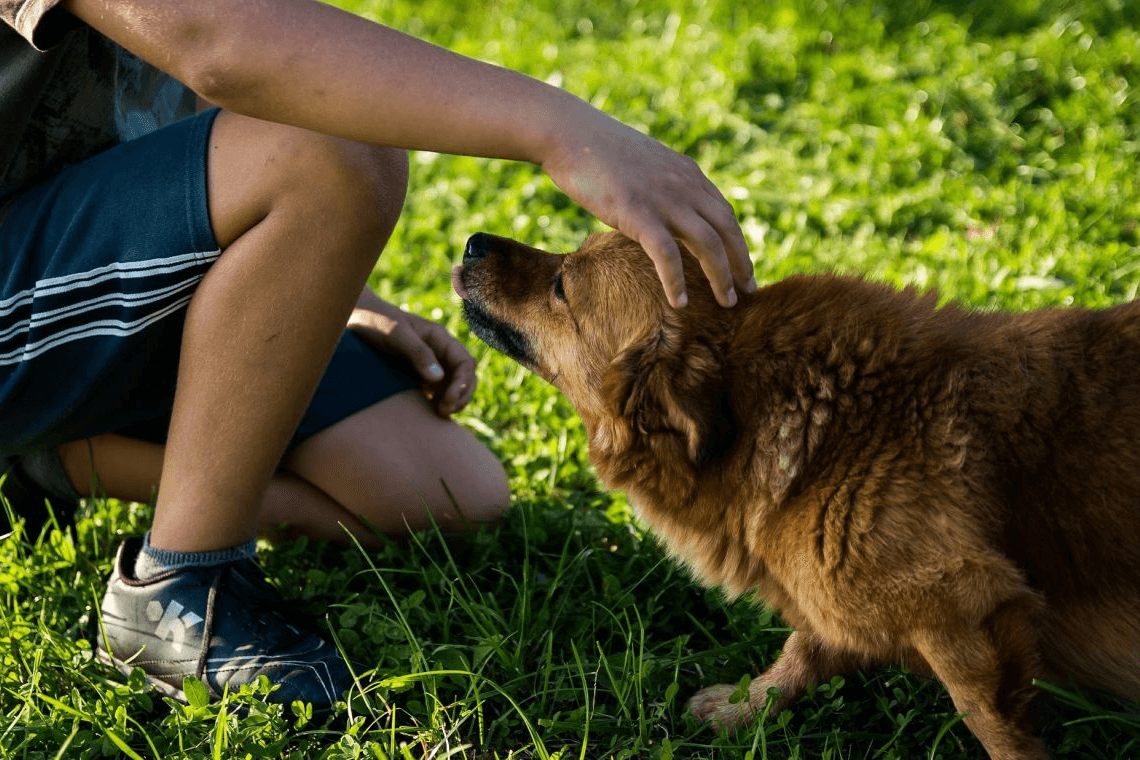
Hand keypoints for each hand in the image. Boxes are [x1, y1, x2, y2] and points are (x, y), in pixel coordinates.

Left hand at [347, 293, 475, 417]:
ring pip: (453, 385)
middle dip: (461, 395)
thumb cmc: (375, 320)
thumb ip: (418, 353)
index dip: (462, 383)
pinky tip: (430, 412)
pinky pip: (436, 391)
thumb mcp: (396, 334)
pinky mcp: (416, 374)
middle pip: (465, 376)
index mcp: (439, 338)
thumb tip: (439, 378)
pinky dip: (438, 402)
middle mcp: (438, 351)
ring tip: (440, 414)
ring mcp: (428, 364)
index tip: (448, 399)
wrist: (352, 317)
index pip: (465, 362)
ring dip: (453, 401)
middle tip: (445, 411)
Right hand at [539, 106, 755, 307]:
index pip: (724, 213)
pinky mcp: (639, 213)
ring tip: (727, 303)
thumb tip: (661, 210)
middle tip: (749, 290)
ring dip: (721, 277)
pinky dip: (676, 281)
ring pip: (708, 244)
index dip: (737, 242)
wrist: (570, 134)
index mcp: (687, 174)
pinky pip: (667, 255)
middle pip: (727, 230)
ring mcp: (664, 199)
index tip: (742, 266)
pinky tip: (680, 303)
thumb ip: (661, 186)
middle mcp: (684, 185)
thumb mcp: (643, 165)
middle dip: (741, 262)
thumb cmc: (597, 152)